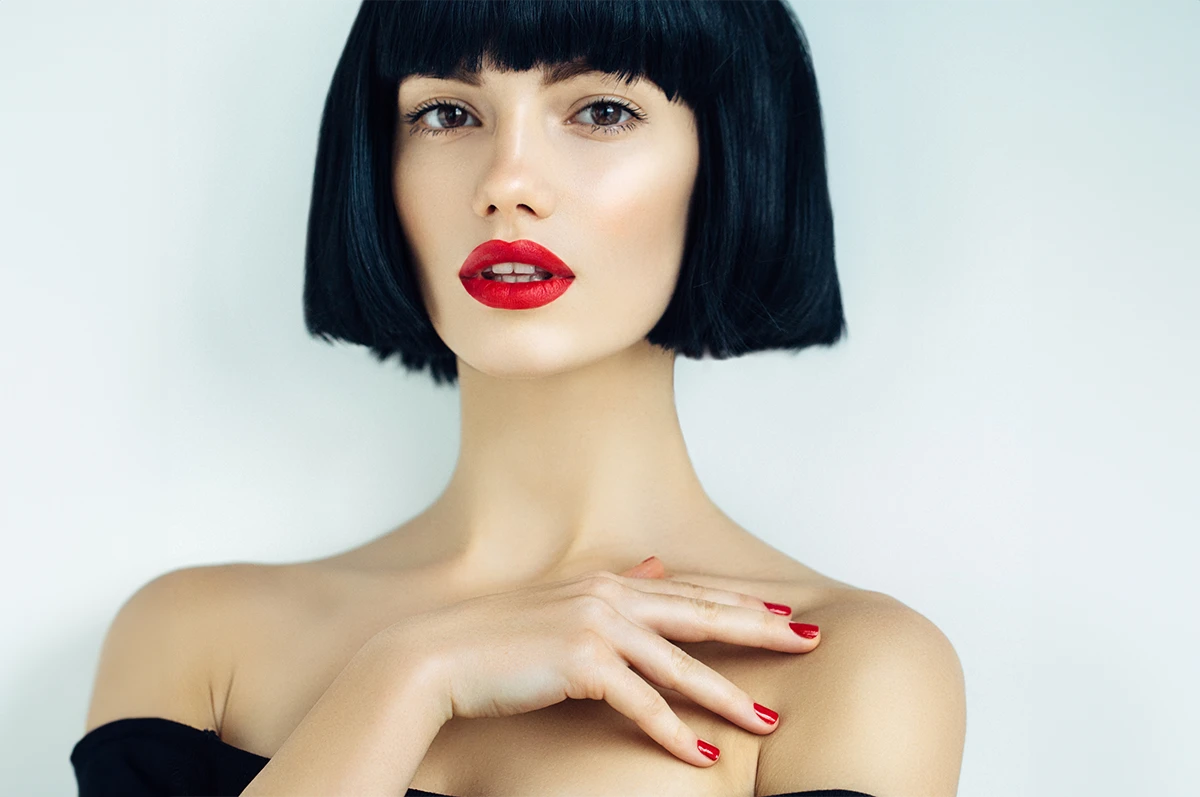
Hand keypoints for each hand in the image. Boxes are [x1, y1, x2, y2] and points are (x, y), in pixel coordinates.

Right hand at [384, 556, 819, 766]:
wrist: (437, 656)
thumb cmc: (497, 638)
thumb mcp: (562, 601)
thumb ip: (612, 585)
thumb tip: (651, 565)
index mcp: (608, 580)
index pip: (690, 592)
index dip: (740, 603)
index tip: (783, 613)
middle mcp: (609, 595)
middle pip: (702, 616)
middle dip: (760, 631)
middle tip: (809, 642)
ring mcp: (598, 627)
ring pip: (682, 665)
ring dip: (729, 696)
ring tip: (769, 719)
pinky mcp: (583, 664)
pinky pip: (643, 705)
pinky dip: (676, 733)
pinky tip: (704, 755)